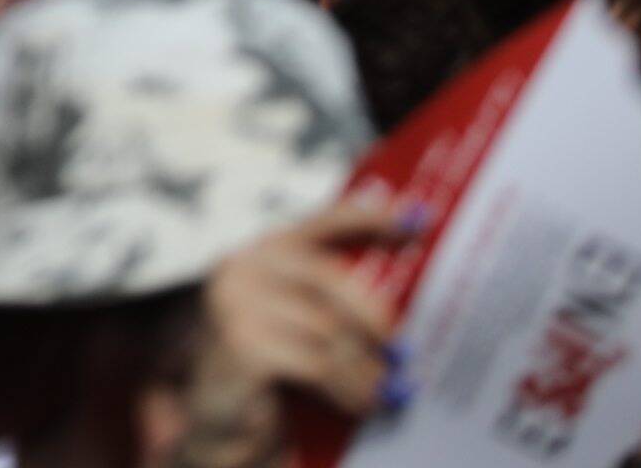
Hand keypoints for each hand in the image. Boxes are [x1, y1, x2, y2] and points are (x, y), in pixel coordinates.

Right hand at [176, 192, 410, 466]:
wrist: (222, 423)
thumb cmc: (271, 372)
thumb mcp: (304, 326)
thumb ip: (336, 305)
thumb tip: (403, 306)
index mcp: (264, 250)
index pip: (323, 221)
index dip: (372, 217)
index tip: (419, 219)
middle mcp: (244, 264)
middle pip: (331, 280)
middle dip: (375, 321)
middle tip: (404, 354)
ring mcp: (236, 301)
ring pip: (329, 330)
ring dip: (367, 369)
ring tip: (387, 393)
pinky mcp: (240, 343)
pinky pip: (317, 364)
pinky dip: (348, 389)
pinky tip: (361, 405)